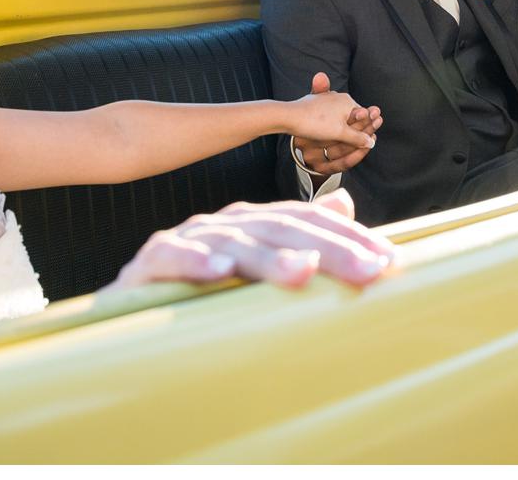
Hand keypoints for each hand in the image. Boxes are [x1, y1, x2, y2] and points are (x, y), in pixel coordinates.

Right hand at [111, 190, 396, 290]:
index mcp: (256, 225)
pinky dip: (195, 263)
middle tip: (369, 270)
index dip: (349, 239)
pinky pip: (173, 259)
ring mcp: (188, 240)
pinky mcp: (150, 263)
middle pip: (282, 230)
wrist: (128, 314)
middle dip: (329, 249)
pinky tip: (219, 274)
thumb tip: (346, 204)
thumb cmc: (204, 293)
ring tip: (304, 273)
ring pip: (234, 244)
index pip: (309, 223)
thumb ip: (299, 239)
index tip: (389, 261)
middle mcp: (227, 225)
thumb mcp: (257, 268)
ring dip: (268, 258)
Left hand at [290, 72, 380, 176]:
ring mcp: (327, 99)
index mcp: (348, 101)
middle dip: (357, 128)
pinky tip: (329, 133)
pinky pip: (330, 115)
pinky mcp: (317, 104)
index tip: (370, 139)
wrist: (290, 117)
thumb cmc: (316, 123)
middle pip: (352, 115)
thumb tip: (371, 142)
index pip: (363, 116)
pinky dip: (333, 124)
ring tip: (343, 139)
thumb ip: (357, 138)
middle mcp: (339, 97)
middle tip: (361, 143)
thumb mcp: (340, 133)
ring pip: (341, 116)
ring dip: (344, 127)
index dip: (366, 128)